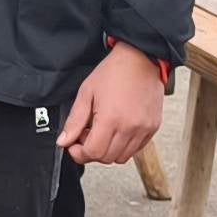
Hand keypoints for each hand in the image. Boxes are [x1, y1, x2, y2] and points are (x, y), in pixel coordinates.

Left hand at [56, 44, 167, 164]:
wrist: (141, 58)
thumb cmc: (114, 72)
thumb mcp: (86, 93)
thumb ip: (74, 120)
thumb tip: (64, 141)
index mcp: (111, 119)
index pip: (93, 153)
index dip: (79, 153)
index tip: (74, 146)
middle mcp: (130, 127)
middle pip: (106, 158)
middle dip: (92, 151)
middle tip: (86, 135)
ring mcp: (144, 129)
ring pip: (122, 157)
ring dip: (108, 150)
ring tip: (103, 131)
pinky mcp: (153, 128)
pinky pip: (136, 149)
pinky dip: (124, 146)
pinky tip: (117, 130)